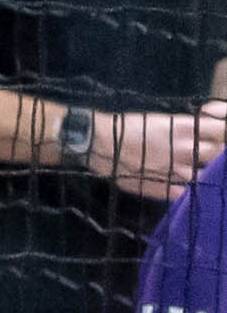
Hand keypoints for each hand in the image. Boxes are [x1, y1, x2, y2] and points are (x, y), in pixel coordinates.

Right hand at [103, 106, 226, 198]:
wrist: (99, 144)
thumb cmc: (129, 127)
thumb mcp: (162, 120)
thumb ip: (186, 127)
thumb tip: (204, 130)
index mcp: (185, 128)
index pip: (222, 129)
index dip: (223, 133)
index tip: (218, 134)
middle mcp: (184, 148)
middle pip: (218, 152)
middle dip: (216, 152)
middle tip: (206, 153)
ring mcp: (175, 170)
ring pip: (207, 174)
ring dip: (205, 172)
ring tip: (195, 171)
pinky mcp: (162, 188)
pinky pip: (186, 193)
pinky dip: (188, 190)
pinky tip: (183, 187)